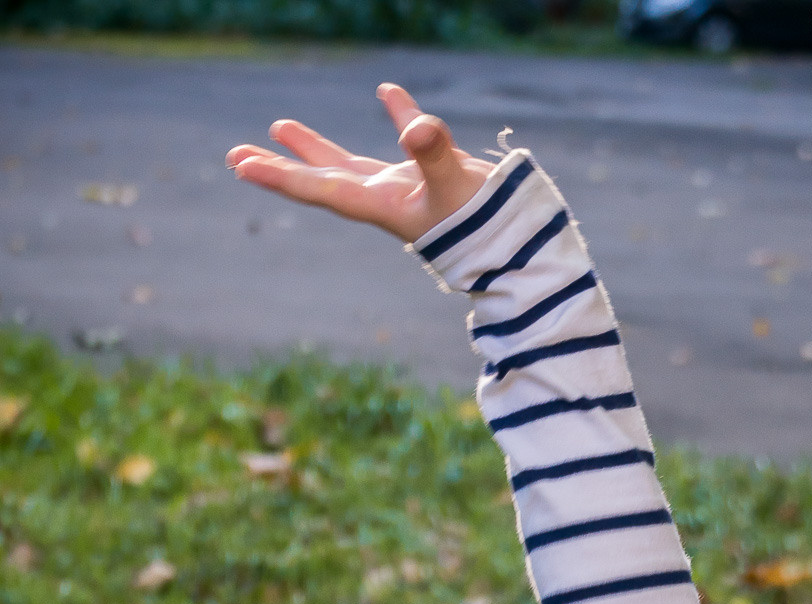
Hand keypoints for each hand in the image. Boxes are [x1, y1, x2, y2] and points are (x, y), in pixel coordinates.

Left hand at [226, 84, 495, 244]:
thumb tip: (414, 127)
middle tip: (235, 158)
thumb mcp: (455, 185)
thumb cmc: (485, 225)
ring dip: (312, 149)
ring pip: (346, 165)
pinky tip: (386, 91)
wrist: (519, 247)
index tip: (243, 166)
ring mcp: (403, 189)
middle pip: (320, 181)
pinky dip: (397, 116)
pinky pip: (405, 141)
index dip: (282, 176)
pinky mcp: (428, 178)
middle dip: (279, 168)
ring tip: (278, 128)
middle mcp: (383, 199)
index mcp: (382, 205)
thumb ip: (435, 155)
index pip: (322, 188)